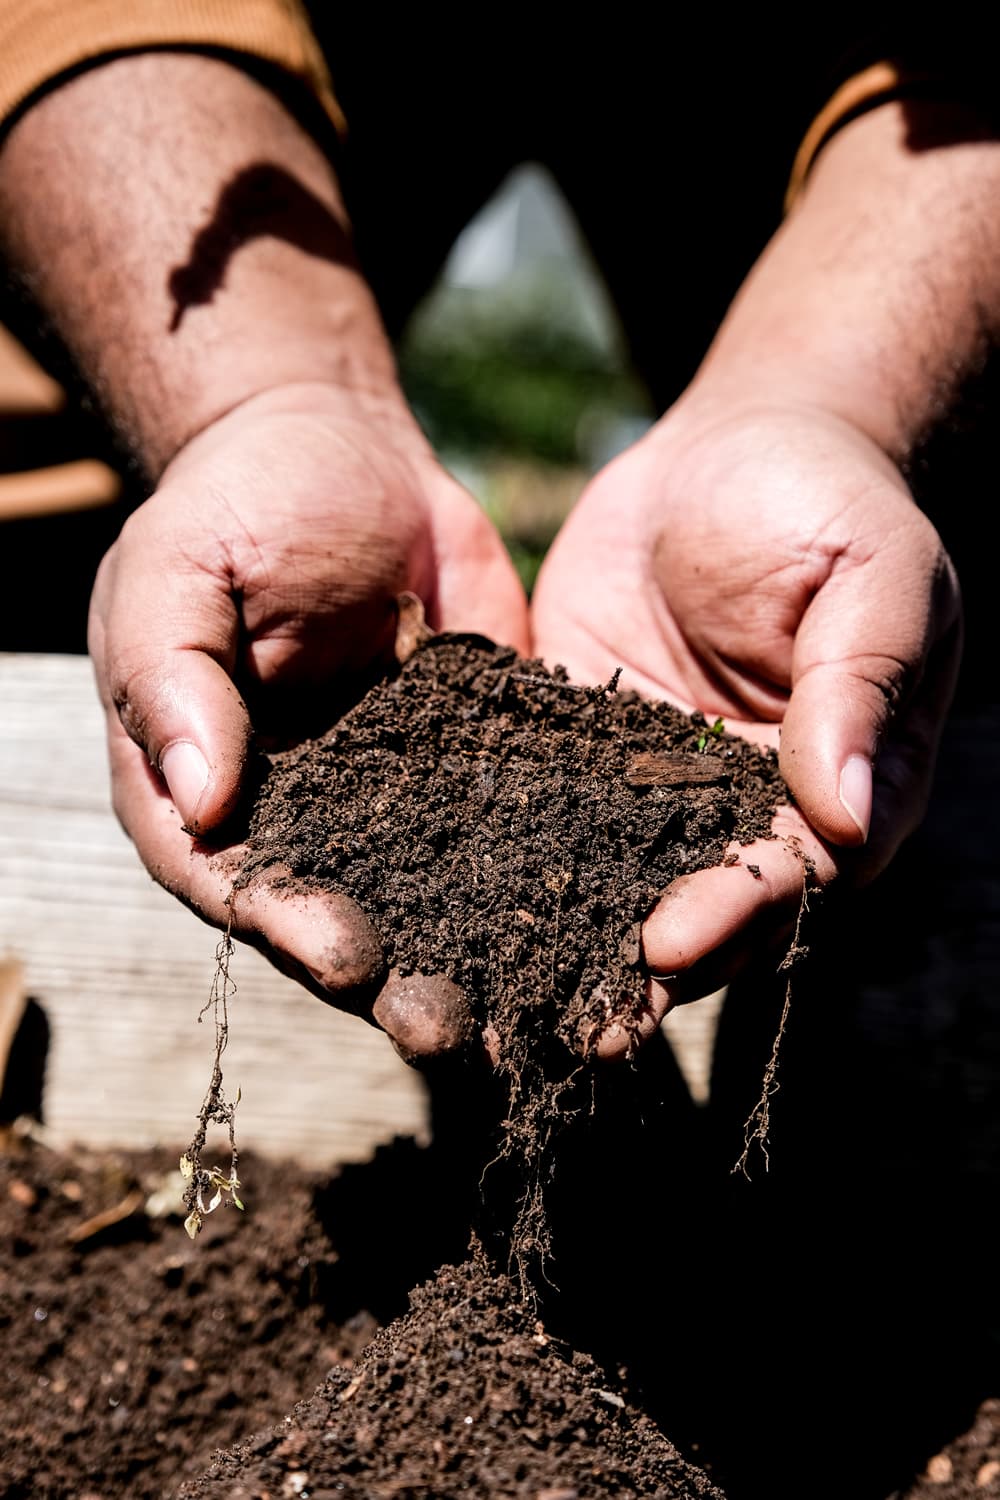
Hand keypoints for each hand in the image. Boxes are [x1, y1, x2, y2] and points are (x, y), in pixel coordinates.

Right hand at [88, 380, 529, 1055]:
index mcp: (205, 794)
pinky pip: (515, 826)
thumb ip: (174, 681)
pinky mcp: (476, 766)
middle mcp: (302, 821)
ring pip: (437, 897)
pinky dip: (556, 873)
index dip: (286, 927)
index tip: (347, 955)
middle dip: (396, 978)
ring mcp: (393, 801)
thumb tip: (204, 802)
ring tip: (539, 1003)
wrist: (336, 444)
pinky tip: (607, 912)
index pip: (235, 884)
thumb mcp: (179, 575)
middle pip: (340, 921)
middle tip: (454, 1026)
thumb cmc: (235, 504)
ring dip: (485, 954)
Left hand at [532, 395, 961, 1055]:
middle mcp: (737, 811)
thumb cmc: (828, 506)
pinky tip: (437, 897)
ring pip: (607, 882)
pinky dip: (495, 857)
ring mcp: (649, 787)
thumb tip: (848, 815)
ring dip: (557, 942)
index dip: (733, 915)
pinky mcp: (575, 751)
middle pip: (692, 909)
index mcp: (831, 791)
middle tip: (570, 1025)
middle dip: (634, 969)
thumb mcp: (873, 579)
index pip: (787, 875)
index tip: (669, 941)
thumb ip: (861, 689)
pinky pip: (537, 810)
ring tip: (494, 998)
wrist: (735, 447)